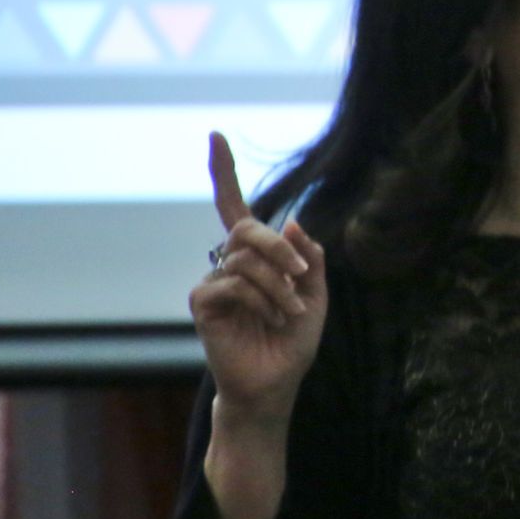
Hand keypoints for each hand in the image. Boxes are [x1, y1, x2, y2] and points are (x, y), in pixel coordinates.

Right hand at [188, 131, 327, 418]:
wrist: (276, 382)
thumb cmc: (293, 340)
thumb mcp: (315, 293)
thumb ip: (308, 257)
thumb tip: (291, 221)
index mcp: (255, 255)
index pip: (233, 206)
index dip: (224, 171)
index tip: (214, 135)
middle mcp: (229, 262)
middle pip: (247, 229)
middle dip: (278, 248)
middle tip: (301, 275)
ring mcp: (213, 282)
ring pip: (245, 259)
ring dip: (277, 285)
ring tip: (289, 312)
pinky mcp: (203, 304)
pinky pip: (232, 283)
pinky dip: (261, 299)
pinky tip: (272, 320)